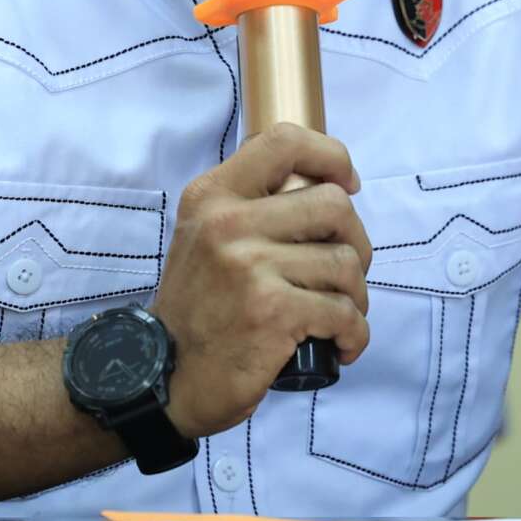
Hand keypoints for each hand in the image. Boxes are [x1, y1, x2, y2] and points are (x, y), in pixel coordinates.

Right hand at [152, 125, 371, 436]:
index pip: (284, 141)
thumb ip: (250, 208)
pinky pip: (345, 313)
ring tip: (338, 317)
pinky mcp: (273, 311)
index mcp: (213, 196)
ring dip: (356, 296)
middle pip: (334, 204)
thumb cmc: (197, 311)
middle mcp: (228, 223)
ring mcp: (250, 267)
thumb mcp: (205, 238)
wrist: (162, 379)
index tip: (346, 184)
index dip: (331, 157)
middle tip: (344, 275)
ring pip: (346, 263)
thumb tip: (327, 187)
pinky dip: (354, 335)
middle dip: (357, 242)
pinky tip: (341, 346)